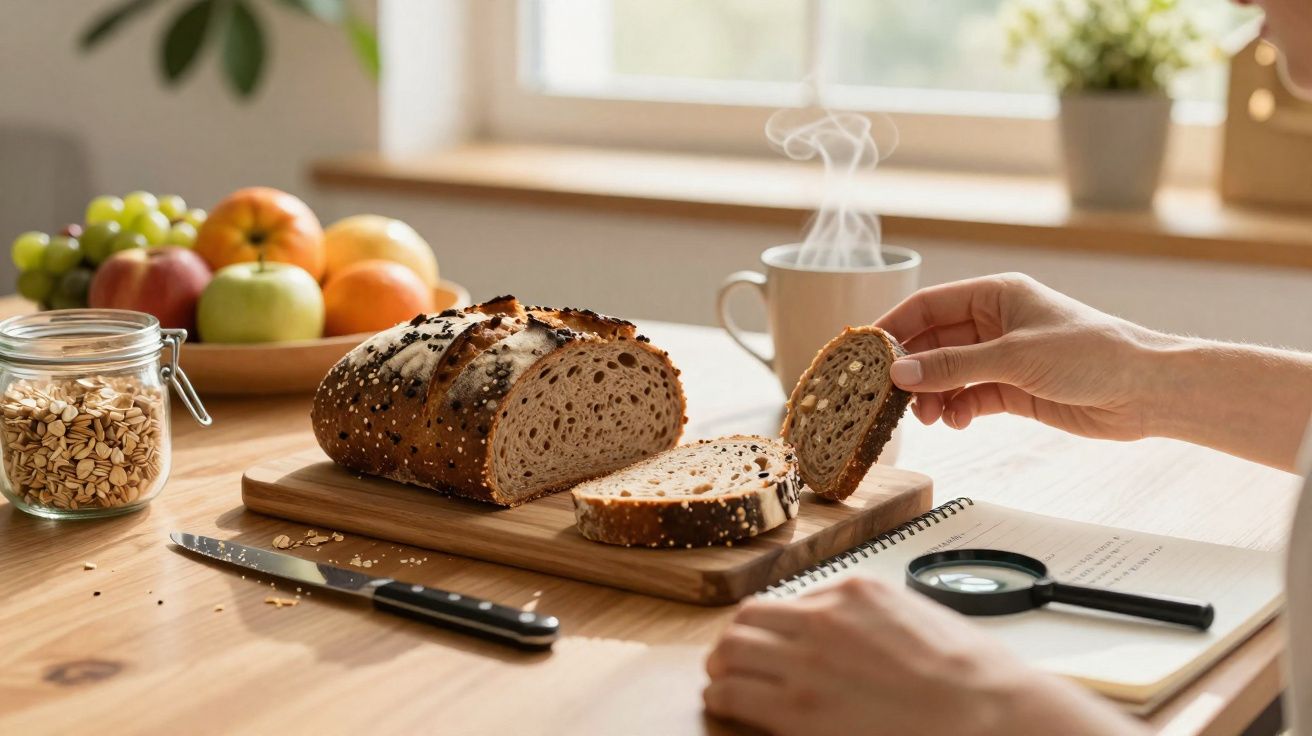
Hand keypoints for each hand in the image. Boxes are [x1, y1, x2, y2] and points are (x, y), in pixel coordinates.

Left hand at [704, 578, 1143, 735]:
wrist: (988, 714)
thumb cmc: (968, 678)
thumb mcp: (916, 617)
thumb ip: (870, 617)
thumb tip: (841, 626)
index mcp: (854, 592)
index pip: (787, 600)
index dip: (774, 627)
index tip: (772, 643)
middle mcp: (823, 618)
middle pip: (747, 618)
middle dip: (737, 640)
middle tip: (733, 659)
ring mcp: (807, 661)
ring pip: (730, 650)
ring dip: (724, 665)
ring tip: (724, 681)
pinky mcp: (798, 707)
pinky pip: (734, 693)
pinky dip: (723, 697)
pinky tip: (727, 704)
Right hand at [876, 273, 1171, 440]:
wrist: (1145, 390)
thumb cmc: (1091, 353)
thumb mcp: (1014, 357)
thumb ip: (953, 367)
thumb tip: (901, 373)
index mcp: (995, 295)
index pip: (929, 306)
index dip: (895, 327)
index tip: (866, 352)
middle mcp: (995, 323)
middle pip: (934, 342)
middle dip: (912, 368)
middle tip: (889, 395)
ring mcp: (1003, 357)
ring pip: (948, 374)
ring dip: (933, 395)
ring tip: (926, 416)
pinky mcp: (1015, 389)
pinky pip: (970, 397)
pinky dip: (958, 409)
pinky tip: (956, 421)